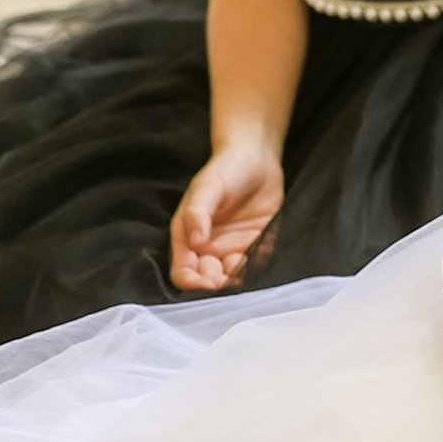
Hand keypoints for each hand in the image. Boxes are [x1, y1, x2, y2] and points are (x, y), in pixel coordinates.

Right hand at [169, 143, 283, 291]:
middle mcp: (209, 247)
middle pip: (207, 280)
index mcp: (188, 237)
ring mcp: (233, 247)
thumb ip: (198, 213)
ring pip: (232, 277)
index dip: (192, 282)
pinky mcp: (257, 243)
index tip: (207, 282)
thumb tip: (195, 242)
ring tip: (243, 267)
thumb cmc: (225, 169)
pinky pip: (256, 263)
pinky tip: (259, 256)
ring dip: (237, 279)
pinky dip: (257, 266)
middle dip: (216, 285)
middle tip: (227, 278)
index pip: (183, 271)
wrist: (256, 156)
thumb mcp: (207, 187)